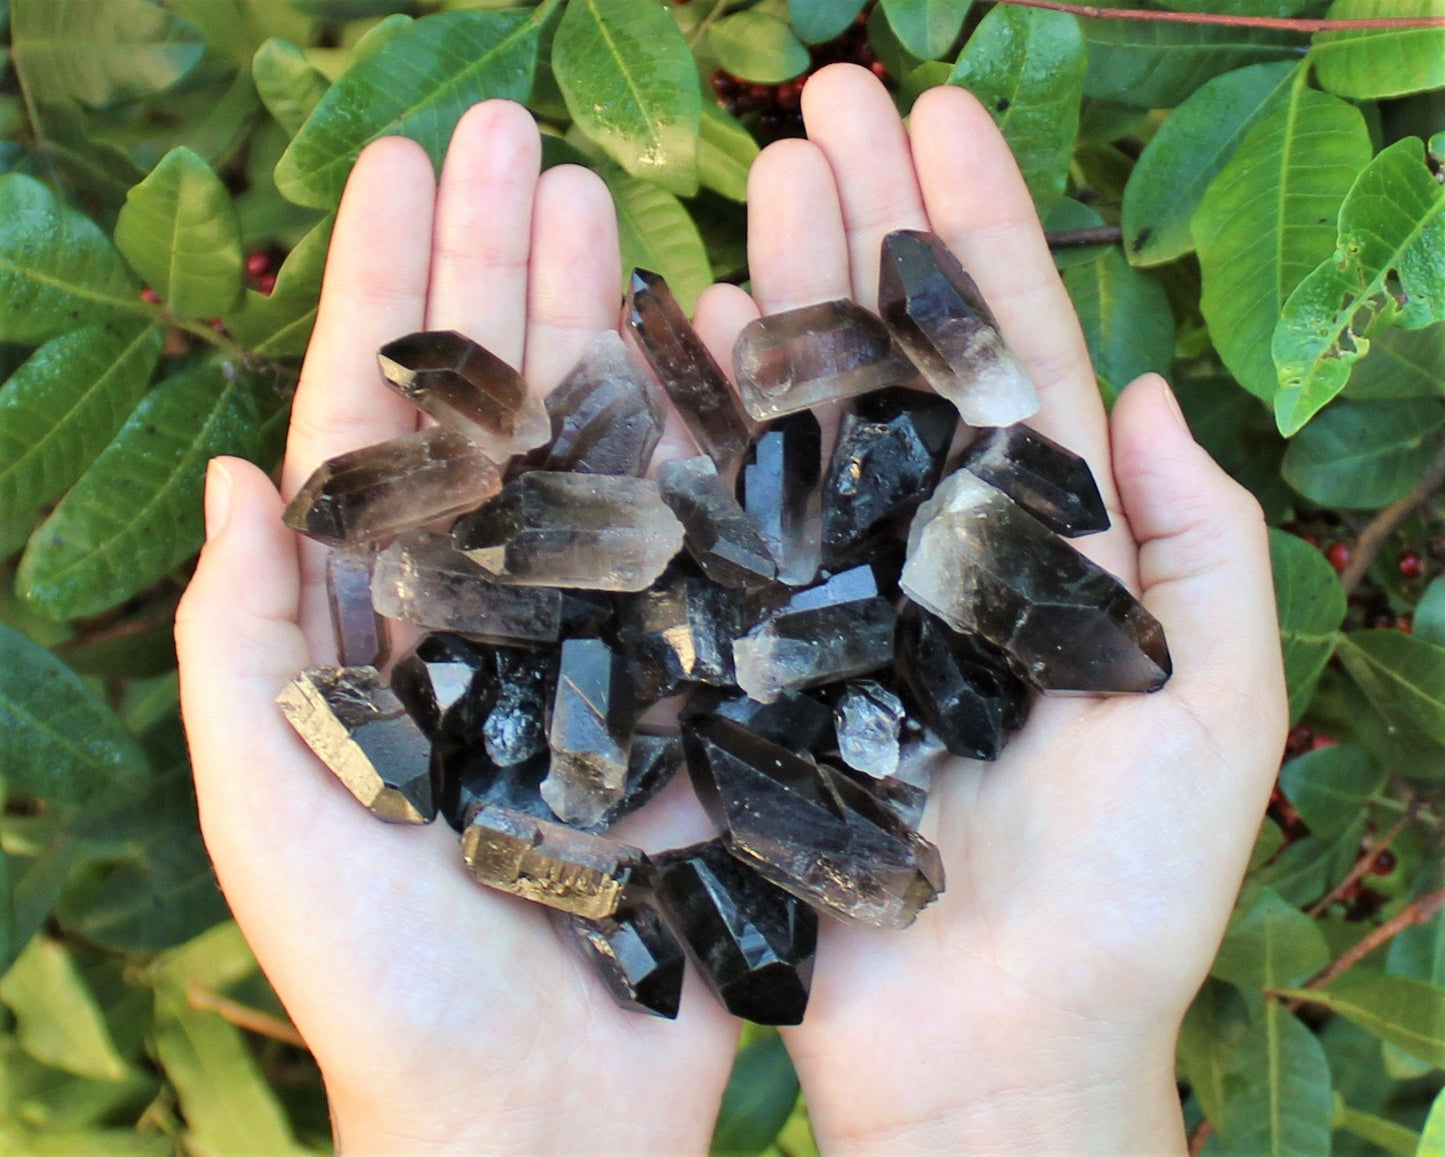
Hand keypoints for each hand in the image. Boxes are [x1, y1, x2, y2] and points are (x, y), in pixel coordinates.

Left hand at [175, 101, 738, 1153]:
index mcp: (384, 612)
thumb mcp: (282, 805)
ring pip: (604, 445)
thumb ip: (249, 639)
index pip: (379, 420)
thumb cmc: (390, 981)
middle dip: (501, 262)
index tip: (407, 159)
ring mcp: (605, 629)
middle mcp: (497, 598)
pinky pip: (705, 537)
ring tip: (617, 194)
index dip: (388, 284)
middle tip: (520, 130)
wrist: (542, 1111)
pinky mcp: (695, 679)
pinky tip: (721, 341)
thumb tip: (231, 467)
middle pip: (497, 404)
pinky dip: (711, 440)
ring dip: (604, 320)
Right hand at [683, 65, 1285, 1152]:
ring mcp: (832, 597)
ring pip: (803, 422)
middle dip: (865, 227)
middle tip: (820, 103)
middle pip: (895, 361)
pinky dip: (700, 428)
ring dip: (782, 295)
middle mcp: (927, 550)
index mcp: (1040, 546)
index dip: (977, 232)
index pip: (1009, 357)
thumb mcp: (1209, 714)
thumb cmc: (1117, 904)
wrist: (988, 1049)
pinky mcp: (751, 660)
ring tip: (753, 178)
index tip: (934, 116)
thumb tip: (1164, 393)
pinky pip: (718, 526)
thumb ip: (1204, 548)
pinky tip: (677, 330)